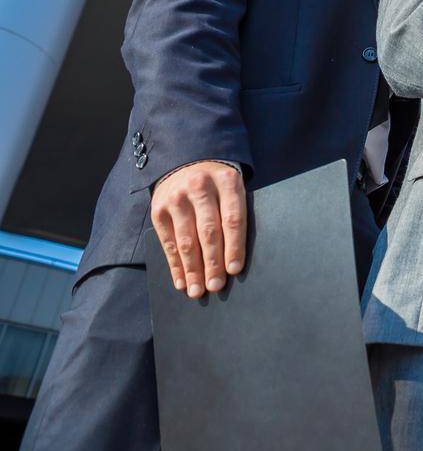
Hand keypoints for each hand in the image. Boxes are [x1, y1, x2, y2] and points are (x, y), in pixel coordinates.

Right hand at [150, 160, 246, 297]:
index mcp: (227, 181)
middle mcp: (200, 188)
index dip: (234, 247)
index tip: (235, 270)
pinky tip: (181, 281)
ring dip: (193, 269)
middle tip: (216, 286)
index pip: (232, 219)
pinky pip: (168, 242)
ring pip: (186, 240)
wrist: (186, 160)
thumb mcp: (233, 187)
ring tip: (198, 291)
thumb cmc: (218, 183)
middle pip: (208, 232)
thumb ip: (234, 212)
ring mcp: (177, 198)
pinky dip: (175, 265)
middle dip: (213, 263)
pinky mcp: (158, 209)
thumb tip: (236, 258)